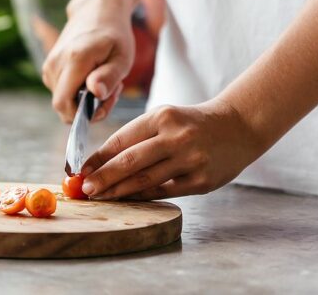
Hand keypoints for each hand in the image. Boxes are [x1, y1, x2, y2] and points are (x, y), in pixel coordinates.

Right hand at [41, 0, 133, 122]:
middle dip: (87, 108)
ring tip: (103, 80)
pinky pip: (61, 92)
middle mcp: (55, 63)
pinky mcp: (48, 68)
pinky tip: (91, 78)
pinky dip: (76, 92)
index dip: (82, 115)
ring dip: (83, 100)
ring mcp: (48, 66)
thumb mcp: (122, 57)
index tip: (104, 104)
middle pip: (63, 105)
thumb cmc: (114, 35)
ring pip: (62, 100)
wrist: (95, 12)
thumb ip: (109, 76)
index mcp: (74, 60)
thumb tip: (95, 94)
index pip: (63, 104)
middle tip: (110, 91)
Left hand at [80, 99, 262, 199]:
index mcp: (162, 117)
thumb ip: (137, 137)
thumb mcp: (164, 119)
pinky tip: (127, 199)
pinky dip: (143, 196)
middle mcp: (176, 137)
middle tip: (84, 189)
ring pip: (145, 180)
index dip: (98, 157)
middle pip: (129, 162)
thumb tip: (100, 161)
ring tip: (100, 197)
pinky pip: (165, 192)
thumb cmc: (190, 124)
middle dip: (103, 177)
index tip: (80, 169)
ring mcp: (191, 160)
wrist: (238, 127)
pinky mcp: (202, 180)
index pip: (121, 139)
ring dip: (119, 191)